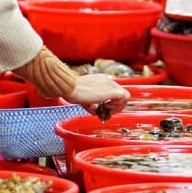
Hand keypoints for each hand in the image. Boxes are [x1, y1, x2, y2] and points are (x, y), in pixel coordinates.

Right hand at [14, 48, 129, 113]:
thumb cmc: (69, 90)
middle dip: (114, 105)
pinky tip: (107, 109)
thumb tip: (94, 110)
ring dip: (117, 106)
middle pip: (119, 93)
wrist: (67, 86)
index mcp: (100, 80)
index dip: (110, 102)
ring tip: (106, 111)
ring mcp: (109, 84)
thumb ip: (90, 103)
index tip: (102, 109)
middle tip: (105, 112)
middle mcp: (106, 80)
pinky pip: (124, 97)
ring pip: (124, 95)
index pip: (112, 91)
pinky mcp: (111, 91)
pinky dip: (118, 106)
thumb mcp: (82, 98)